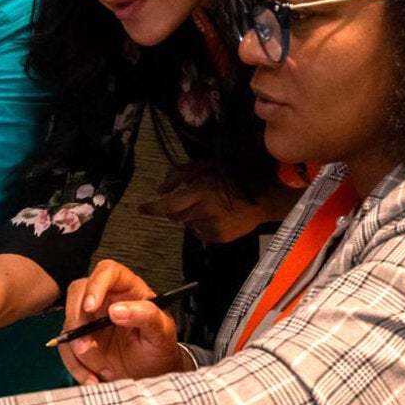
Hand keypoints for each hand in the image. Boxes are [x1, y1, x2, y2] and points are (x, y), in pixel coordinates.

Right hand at [57, 260, 187, 383]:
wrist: (151, 375)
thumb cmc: (160, 348)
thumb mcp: (162, 333)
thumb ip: (146, 316)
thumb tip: (116, 310)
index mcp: (128, 289)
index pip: (108, 272)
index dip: (96, 285)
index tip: (91, 307)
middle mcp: (106, 298)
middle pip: (78, 292)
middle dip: (76, 320)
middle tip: (85, 346)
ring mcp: (89, 318)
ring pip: (68, 321)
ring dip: (75, 347)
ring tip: (99, 370)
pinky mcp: (80, 337)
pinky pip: (66, 347)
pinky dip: (75, 365)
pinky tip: (92, 378)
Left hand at [138, 163, 268, 242]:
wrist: (264, 197)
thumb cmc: (234, 176)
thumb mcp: (207, 166)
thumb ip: (180, 175)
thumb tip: (160, 189)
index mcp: (200, 192)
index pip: (168, 205)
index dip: (152, 209)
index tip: (140, 208)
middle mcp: (204, 212)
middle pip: (176, 216)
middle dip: (175, 208)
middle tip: (188, 198)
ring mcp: (212, 227)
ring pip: (187, 224)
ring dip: (189, 216)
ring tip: (206, 206)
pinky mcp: (219, 238)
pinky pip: (200, 233)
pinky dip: (201, 225)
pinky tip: (214, 216)